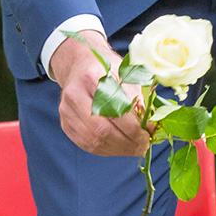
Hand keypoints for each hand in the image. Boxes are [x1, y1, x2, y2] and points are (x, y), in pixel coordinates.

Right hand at [50, 32, 151, 156]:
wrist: (79, 66)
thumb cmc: (106, 70)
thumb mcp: (125, 75)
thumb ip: (136, 99)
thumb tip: (151, 126)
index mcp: (91, 77)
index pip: (115, 110)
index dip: (134, 127)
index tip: (150, 133)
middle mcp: (74, 94)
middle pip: (102, 129)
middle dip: (128, 143)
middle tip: (144, 146)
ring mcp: (66, 111)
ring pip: (94, 141)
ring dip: (118, 150)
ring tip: (135, 148)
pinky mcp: (65, 124)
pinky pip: (86, 145)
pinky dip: (106, 150)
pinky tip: (120, 147)